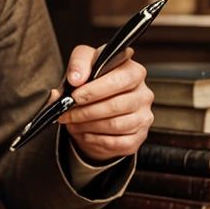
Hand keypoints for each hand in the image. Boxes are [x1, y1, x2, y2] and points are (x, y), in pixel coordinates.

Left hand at [50, 45, 153, 162]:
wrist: (97, 111)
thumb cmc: (91, 85)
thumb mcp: (83, 68)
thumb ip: (77, 66)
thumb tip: (75, 78)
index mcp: (133, 71)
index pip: (120, 79)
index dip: (95, 89)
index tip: (74, 95)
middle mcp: (144, 93)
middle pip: (115, 105)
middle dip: (84, 111)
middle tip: (65, 113)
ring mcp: (144, 116)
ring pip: (114, 125)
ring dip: (87, 126)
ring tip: (71, 122)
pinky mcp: (139, 136)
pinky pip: (116, 142)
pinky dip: (95, 139)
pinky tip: (84, 133)